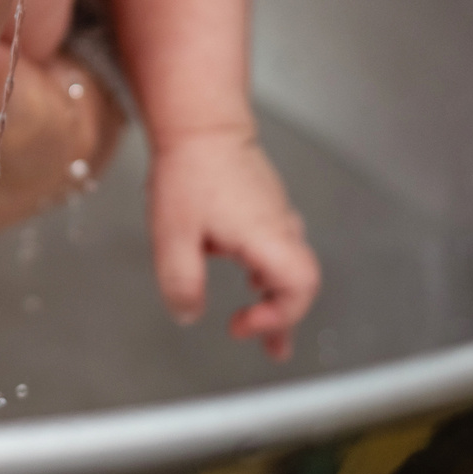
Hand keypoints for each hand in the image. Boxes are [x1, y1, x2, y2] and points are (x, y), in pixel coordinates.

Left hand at [146, 130, 317, 360]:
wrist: (199, 124)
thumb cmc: (189, 172)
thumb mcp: (172, 236)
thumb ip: (181, 283)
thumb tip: (189, 314)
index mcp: (266, 237)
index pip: (300, 287)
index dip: (278, 316)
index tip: (239, 325)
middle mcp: (279, 227)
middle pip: (300, 281)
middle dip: (284, 318)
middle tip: (272, 349)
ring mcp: (275, 213)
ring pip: (288, 264)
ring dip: (276, 298)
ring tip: (262, 325)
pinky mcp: (264, 204)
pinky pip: (276, 247)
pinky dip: (268, 273)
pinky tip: (251, 278)